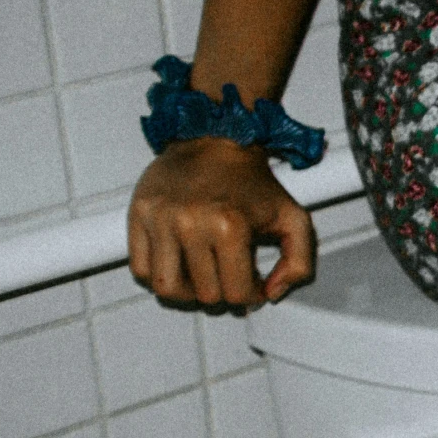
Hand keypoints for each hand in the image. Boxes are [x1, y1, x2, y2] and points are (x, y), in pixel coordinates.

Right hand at [127, 137, 317, 309]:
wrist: (216, 141)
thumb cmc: (252, 181)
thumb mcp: (294, 219)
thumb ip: (299, 263)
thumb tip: (272, 293)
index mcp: (230, 226)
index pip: (238, 293)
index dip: (251, 296)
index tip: (253, 285)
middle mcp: (191, 224)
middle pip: (205, 295)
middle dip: (223, 293)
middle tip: (229, 278)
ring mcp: (160, 220)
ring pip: (167, 289)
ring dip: (188, 293)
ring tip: (202, 279)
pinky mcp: (138, 215)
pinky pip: (140, 268)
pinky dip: (159, 277)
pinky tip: (179, 267)